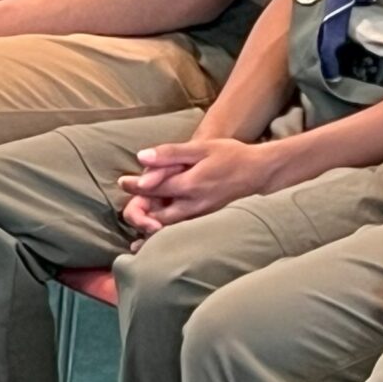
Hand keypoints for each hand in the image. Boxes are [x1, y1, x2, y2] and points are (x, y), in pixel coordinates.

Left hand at [113, 136, 283, 230]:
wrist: (259, 172)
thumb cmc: (229, 155)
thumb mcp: (200, 148)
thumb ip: (170, 153)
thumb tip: (141, 157)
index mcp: (190, 185)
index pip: (154, 189)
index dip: (135, 185)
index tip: (123, 181)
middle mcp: (194, 205)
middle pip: (158, 216)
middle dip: (139, 213)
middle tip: (128, 208)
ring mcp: (201, 215)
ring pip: (169, 227)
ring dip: (152, 225)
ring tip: (138, 221)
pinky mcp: (207, 219)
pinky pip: (182, 229)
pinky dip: (167, 232)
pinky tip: (157, 233)